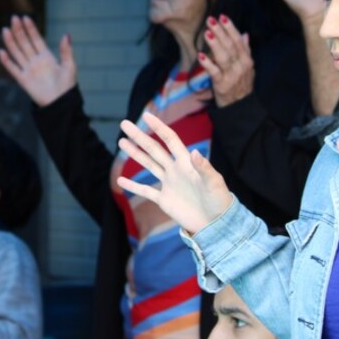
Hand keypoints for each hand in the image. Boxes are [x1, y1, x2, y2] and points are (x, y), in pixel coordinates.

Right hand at [0, 15, 76, 106]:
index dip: (31, 29)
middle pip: (25, 43)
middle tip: (13, 18)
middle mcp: (35, 61)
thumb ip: (66, 50)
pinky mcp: (23, 80)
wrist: (61, 104)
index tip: (25, 17)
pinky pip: (13, 69)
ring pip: (17, 53)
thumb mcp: (69, 66)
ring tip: (6, 30)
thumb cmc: (67, 86)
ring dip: (11, 42)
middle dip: (19, 31)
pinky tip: (1, 51)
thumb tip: (66, 34)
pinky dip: (6, 61)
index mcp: (46, 56)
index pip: (36, 39)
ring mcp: (28, 69)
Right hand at [116, 112, 233, 234]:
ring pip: (148, 165)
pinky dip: (133, 186)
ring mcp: (168, 184)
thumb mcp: (214, 182)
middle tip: (124, 124)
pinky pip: (146, 191)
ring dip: (135, 154)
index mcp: (186, 162)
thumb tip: (194, 152)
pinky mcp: (164, 200)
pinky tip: (120, 181)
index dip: (158, 127)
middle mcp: (175, 170)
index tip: (146, 115)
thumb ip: (204, 167)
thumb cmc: (219, 200)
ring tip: (121, 142)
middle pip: (154, 149)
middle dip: (139, 136)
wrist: (216, 223)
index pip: (170, 139)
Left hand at [199, 15, 253, 106]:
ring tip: (207, 32)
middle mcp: (241, 66)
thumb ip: (245, 50)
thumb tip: (245, 34)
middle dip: (220, 32)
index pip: (238, 40)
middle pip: (230, 46)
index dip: (230, 28)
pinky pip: (215, 72)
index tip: (222, 17)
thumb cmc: (241, 84)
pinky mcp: (222, 85)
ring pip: (224, 57)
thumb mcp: (247, 67)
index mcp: (246, 60)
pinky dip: (208, 64)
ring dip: (215, 44)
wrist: (240, 107)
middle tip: (211, 20)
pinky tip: (200, 55)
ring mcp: (232, 75)